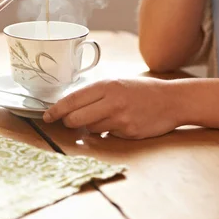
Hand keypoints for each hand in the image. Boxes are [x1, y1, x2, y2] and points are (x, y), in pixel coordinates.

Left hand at [42, 77, 183, 138]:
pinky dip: (107, 131)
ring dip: (90, 127)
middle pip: (75, 118)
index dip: (56, 110)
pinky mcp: (128, 132)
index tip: (46, 116)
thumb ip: (96, 93)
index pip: (73, 99)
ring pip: (90, 128)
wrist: (172, 100)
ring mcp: (120, 118)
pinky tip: (120, 123)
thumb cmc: (142, 91)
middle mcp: (112, 100)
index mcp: (107, 85)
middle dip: (69, 122)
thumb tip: (70, 106)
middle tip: (70, 121)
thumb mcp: (118, 82)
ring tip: (104, 117)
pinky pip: (107, 135)